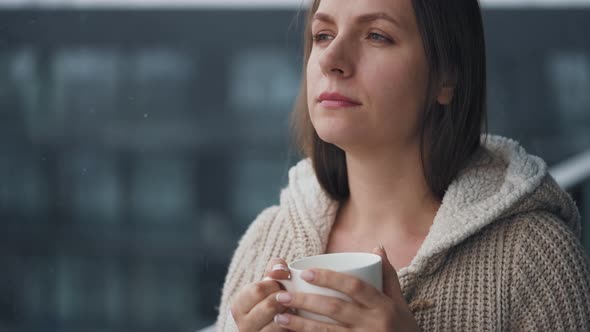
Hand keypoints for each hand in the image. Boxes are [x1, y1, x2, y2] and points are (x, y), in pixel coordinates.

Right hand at [230, 258, 292, 331]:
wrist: (271, 325)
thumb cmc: (271, 299)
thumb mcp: (268, 282)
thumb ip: (274, 268)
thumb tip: (281, 269)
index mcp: (239, 305)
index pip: (257, 289)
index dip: (274, 285)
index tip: (279, 286)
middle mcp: (243, 324)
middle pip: (269, 306)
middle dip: (284, 299)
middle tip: (288, 297)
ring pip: (278, 322)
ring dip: (290, 312)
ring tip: (291, 308)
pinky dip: (293, 325)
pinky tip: (294, 321)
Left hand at [271, 246, 419, 330]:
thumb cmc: (403, 328)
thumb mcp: (400, 303)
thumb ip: (388, 276)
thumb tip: (377, 247)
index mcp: (383, 306)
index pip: (354, 287)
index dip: (330, 278)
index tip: (305, 273)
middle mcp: (374, 324)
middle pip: (336, 309)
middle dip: (306, 301)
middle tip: (282, 295)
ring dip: (300, 325)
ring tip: (279, 315)